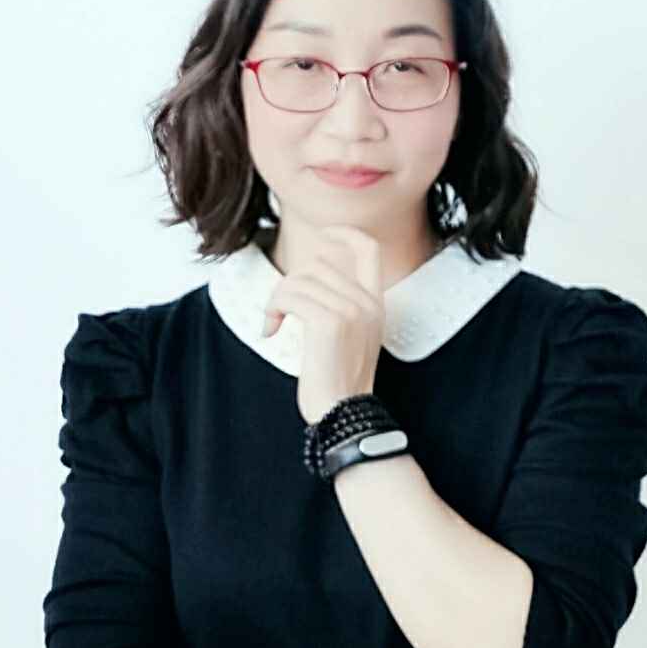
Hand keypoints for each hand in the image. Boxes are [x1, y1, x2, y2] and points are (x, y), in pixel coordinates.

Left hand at [261, 225, 386, 425]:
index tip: (319, 239)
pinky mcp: (331, 322)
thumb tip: (307, 273)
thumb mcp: (347, 335)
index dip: (342, 234)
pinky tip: (271, 330)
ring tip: (274, 322)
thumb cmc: (335, 380)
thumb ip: (338, 303)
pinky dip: (272, 309)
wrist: (341, 414)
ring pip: (299, 278)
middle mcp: (368, 302)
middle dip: (290, 281)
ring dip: (277, 298)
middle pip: (318, 262)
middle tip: (280, 309)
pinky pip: (289, 295)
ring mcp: (352, 311)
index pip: (368, 247)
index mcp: (375, 303)